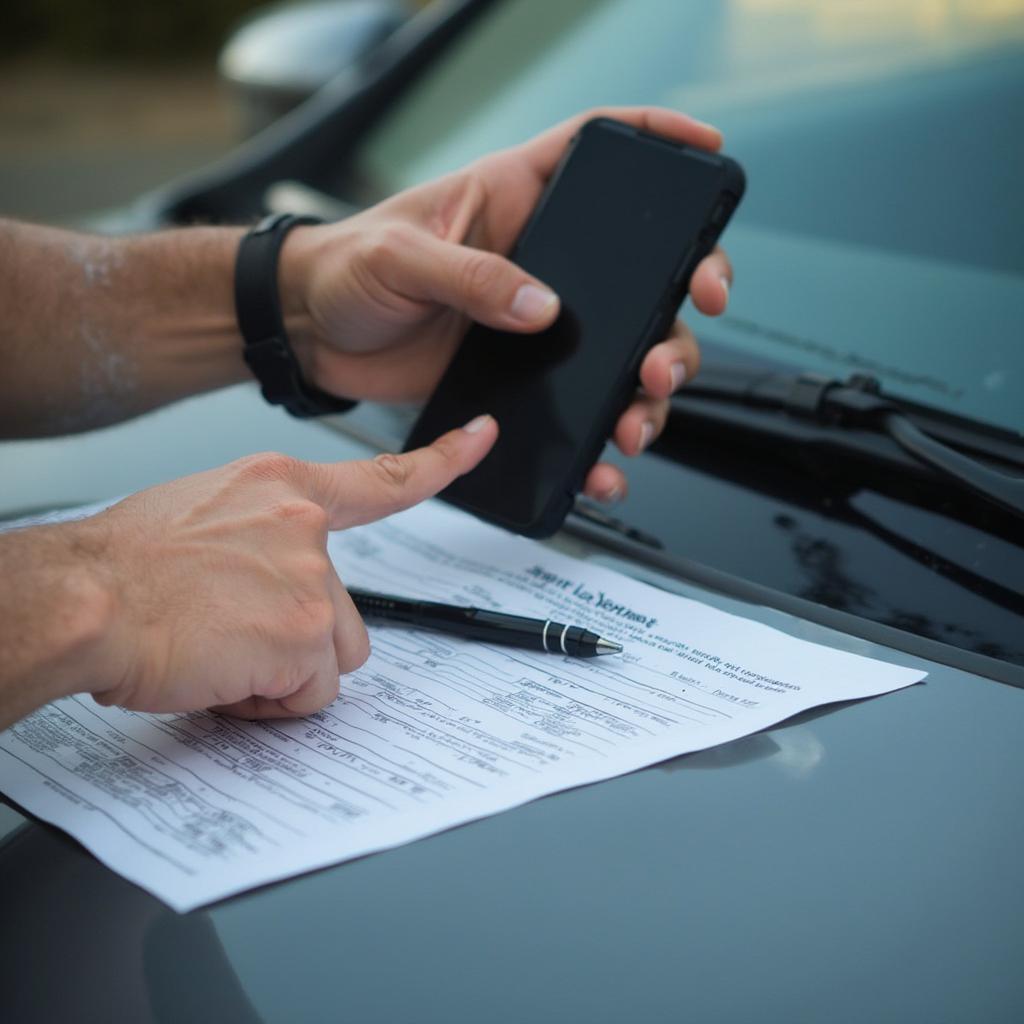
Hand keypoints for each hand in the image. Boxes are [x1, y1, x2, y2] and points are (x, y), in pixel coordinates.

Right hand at [81, 416, 497, 718]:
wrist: (83, 596)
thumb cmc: (123, 563)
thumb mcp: (201, 512)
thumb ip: (259, 536)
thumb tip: (271, 581)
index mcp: (281, 487)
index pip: (380, 476)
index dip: (441, 460)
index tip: (480, 438)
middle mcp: (305, 526)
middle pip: (346, 613)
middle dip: (299, 641)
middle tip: (232, 636)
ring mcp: (310, 579)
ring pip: (330, 657)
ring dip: (282, 672)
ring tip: (221, 655)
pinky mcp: (303, 633)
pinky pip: (308, 696)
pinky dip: (268, 702)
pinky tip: (222, 675)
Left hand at [283, 106, 733, 501]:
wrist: (311, 333)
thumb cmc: (344, 267)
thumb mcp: (401, 255)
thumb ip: (471, 275)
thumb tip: (542, 308)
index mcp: (516, 199)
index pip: (602, 149)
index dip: (661, 141)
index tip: (710, 150)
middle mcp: (540, 260)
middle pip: (641, 275)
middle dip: (679, 310)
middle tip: (669, 352)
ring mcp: (535, 322)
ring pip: (623, 351)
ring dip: (647, 389)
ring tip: (638, 417)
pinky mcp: (520, 374)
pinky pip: (576, 405)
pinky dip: (596, 438)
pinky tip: (603, 465)